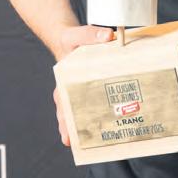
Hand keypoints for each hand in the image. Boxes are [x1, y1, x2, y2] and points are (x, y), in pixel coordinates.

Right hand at [53, 25, 114, 145]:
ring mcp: (81, 92)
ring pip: (83, 111)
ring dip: (87, 124)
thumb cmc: (73, 40)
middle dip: (73, 128)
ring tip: (94, 141)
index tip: (67, 135)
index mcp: (65, 80)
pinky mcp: (93, 89)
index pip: (63, 102)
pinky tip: (114, 122)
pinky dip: (102, 112)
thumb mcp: (77, 35)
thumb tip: (108, 36)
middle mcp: (71, 90)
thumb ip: (90, 34)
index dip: (65, 119)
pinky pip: (97, 102)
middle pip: (71, 112)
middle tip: (74, 142)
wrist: (71, 40)